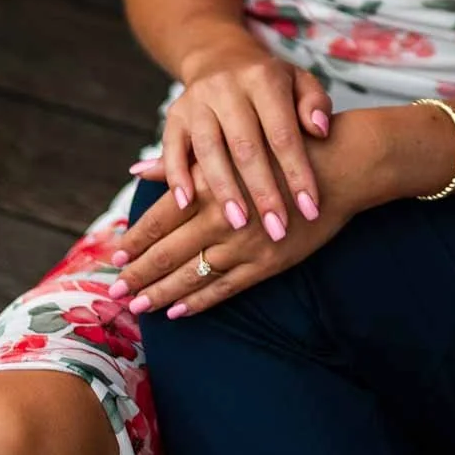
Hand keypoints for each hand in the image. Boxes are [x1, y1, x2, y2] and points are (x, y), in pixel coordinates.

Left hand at [113, 112, 392, 318]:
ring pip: (193, 275)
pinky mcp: (268, 263)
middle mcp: (224, 216)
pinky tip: (179, 311)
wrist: (341, 164)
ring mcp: (246, 244)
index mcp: (212, 184)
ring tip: (137, 306)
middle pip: (170, 252)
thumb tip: (138, 168)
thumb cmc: (284, 145)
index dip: (135, 240)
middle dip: (139, 274)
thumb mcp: (233, 143)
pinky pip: (225, 288)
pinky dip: (200, 300)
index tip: (114, 257)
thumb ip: (184, 161)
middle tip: (113, 293)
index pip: (161, 218)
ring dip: (162, 293)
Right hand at [138, 32, 330, 235]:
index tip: (311, 209)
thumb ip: (314, 104)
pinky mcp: (174, 115)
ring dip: (224, 190)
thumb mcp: (300, 82)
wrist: (221, 58)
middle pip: (245, 146)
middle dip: (263, 192)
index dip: (297, 172)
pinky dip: (176, 176)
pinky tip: (186, 205)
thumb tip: (320, 130)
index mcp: (263, 78)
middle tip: (277, 230)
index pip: (282, 132)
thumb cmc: (271, 84)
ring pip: (209, 150)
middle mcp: (227, 87)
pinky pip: (172, 147)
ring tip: (239, 225)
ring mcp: (197, 101)